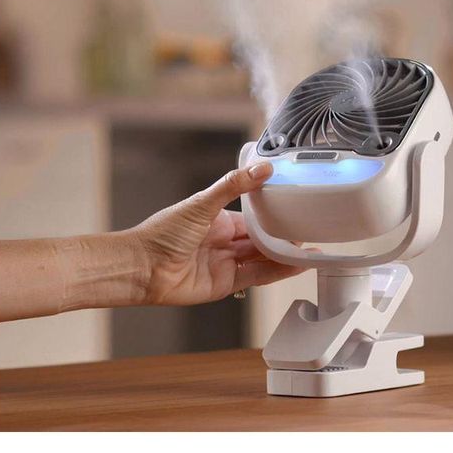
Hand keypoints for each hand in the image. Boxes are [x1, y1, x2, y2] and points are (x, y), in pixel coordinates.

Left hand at [132, 163, 304, 305]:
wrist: (141, 268)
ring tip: (311, 251)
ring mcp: (225, 264)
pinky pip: (257, 277)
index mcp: (218, 220)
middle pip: (262, 240)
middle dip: (284, 238)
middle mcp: (224, 242)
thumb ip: (233, 186)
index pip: (254, 218)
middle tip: (309, 233)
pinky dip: (277, 272)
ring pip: (263, 259)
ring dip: (286, 256)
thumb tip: (262, 168)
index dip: (275, 216)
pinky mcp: (226, 284)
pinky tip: (295, 266)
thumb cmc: (162, 234)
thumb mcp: (202, 203)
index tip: (295, 211)